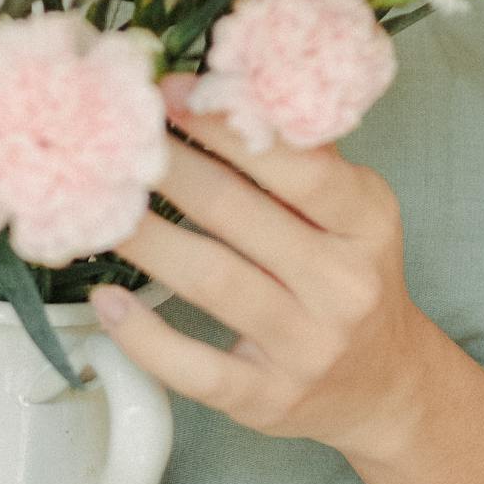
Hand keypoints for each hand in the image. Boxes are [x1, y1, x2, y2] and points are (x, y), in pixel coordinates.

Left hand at [94, 74, 424, 456]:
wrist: (385, 385)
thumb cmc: (352, 278)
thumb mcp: (354, 212)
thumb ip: (301, 155)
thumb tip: (225, 85)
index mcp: (366, 222)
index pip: (296, 165)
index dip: (224, 125)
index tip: (168, 92)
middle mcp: (341, 285)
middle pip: (238, 214)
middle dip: (167, 168)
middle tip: (115, 138)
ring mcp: (305, 347)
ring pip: (210, 281)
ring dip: (144, 237)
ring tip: (98, 205)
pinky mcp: (266, 399)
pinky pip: (195, 367)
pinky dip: (144, 335)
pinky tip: (106, 299)